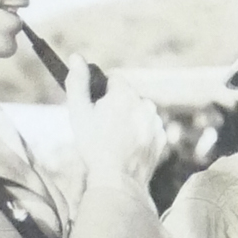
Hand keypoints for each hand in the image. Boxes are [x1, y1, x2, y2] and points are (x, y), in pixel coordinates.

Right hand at [66, 53, 165, 190]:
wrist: (118, 180)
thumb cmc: (94, 146)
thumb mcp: (78, 112)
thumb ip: (77, 82)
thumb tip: (76, 57)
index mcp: (125, 94)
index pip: (115, 80)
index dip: (103, 93)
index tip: (97, 109)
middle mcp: (145, 104)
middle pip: (128, 97)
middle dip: (117, 106)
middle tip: (103, 128)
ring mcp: (156, 122)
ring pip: (140, 112)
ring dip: (130, 120)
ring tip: (116, 141)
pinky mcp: (162, 139)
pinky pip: (150, 129)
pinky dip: (141, 134)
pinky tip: (128, 148)